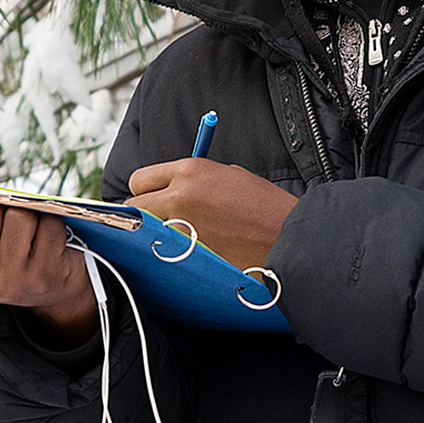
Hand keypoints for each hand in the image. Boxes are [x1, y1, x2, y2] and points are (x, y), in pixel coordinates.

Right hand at [0, 171, 97, 343]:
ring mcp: (9, 282)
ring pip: (19, 215)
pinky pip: (48, 225)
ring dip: (30, 214)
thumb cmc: (2, 250)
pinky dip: (52, 224)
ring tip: (29, 231)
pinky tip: (48, 241)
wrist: (46, 290)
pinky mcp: (43, 277)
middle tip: (9, 217)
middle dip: (1, 203)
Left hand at [126, 159, 298, 271]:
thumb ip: (195, 179)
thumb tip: (172, 188)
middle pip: (134, 206)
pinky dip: (176, 251)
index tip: (152, 199)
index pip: (141, 179)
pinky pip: (168, 250)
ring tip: (186, 237)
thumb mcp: (229, 176)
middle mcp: (180, 195)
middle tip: (161, 220)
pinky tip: (197, 250)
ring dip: (160, 234)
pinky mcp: (189, 252)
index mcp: (190, 170)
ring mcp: (182, 226)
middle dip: (143, 214)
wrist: (289, 235)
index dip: (146, 191)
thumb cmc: (265, 206)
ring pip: (150, 231)